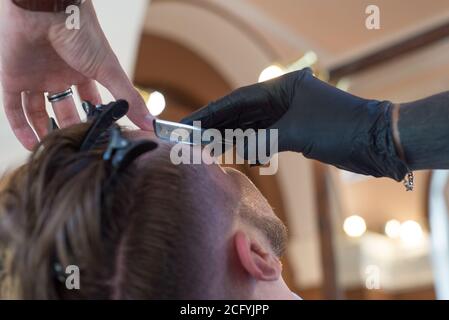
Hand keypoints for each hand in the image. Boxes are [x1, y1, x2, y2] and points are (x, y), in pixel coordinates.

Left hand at [0, 0, 152, 149]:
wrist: (48, 10)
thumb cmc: (80, 32)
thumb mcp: (109, 70)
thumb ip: (129, 97)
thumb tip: (151, 122)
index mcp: (82, 71)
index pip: (89, 100)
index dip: (94, 117)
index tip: (100, 135)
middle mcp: (58, 75)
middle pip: (64, 108)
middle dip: (72, 127)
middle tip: (80, 147)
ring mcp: (35, 77)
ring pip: (38, 111)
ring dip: (46, 131)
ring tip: (57, 151)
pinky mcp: (12, 78)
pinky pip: (14, 108)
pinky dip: (21, 128)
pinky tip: (32, 145)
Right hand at [182, 68, 407, 180]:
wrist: (378, 142)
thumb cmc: (339, 128)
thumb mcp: (296, 132)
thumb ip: (262, 140)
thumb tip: (234, 149)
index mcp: (283, 86)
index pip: (239, 99)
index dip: (213, 112)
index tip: (191, 121)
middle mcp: (284, 97)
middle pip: (243, 112)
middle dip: (220, 126)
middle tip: (194, 139)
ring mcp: (290, 115)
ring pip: (254, 126)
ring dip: (234, 138)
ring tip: (209, 148)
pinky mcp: (297, 131)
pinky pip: (267, 138)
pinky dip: (253, 146)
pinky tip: (238, 154)